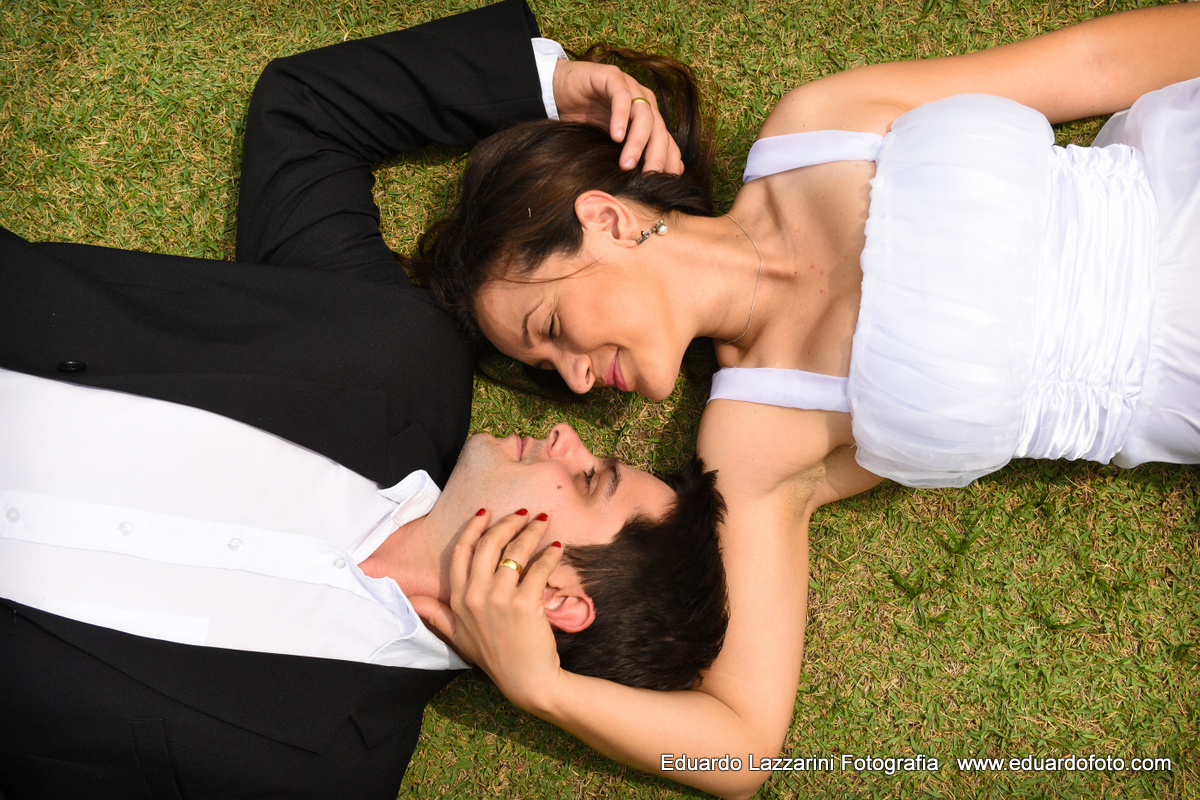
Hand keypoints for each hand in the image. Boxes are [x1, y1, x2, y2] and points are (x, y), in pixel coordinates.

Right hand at [416, 509, 564, 712]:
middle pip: (488, 544)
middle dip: (507, 522)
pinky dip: (551, 553)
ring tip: (543, 521)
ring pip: (515, 551)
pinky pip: (539, 568)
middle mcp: (475, 596)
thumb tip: (412, 601)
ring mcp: (500, 599)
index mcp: (458, 600)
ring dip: (532, 531)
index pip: (461, 552)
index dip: (473, 527)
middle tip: (524, 513)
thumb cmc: (494, 657)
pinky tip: (557, 546)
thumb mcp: (457, 637)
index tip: (486, 512)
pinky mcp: (525, 604)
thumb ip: (436, 615)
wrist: (526, 680)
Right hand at [552, 59, 683, 174]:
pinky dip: (621, 117)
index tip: (663, 185)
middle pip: (660, 131)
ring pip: (644, 115)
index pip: (666, 142)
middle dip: (656, 157)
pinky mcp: (612, 77)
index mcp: (648, 120)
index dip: (668, 163)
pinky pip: (622, 97)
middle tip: (647, 179)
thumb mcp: (608, 145)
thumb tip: (643, 184)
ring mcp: (630, 88)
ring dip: (638, 141)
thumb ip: (626, 157)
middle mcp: (643, 103)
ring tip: (627, 164)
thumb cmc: (583, 120)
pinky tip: (616, 136)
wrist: (557, 92)